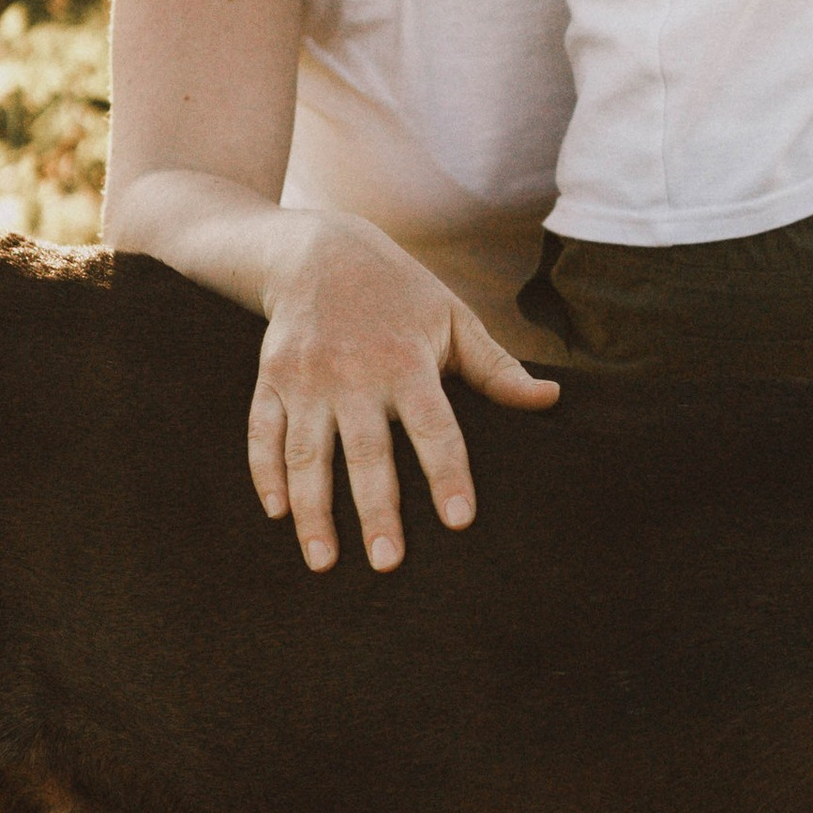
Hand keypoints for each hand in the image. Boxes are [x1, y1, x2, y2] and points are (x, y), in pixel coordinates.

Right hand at [247, 217, 557, 573]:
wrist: (319, 250)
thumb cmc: (400, 292)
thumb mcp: (453, 319)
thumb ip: (497, 367)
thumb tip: (549, 400)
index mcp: (407, 361)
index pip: (434, 426)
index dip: (448, 473)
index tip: (459, 521)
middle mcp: (354, 373)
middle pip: (366, 452)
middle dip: (376, 510)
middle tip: (387, 563)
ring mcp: (306, 378)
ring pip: (307, 454)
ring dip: (313, 511)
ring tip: (323, 561)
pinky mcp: (271, 379)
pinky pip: (263, 433)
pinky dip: (265, 474)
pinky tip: (278, 515)